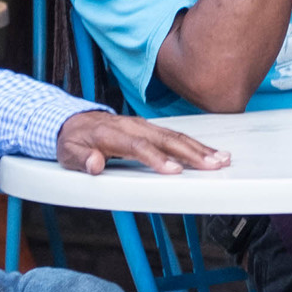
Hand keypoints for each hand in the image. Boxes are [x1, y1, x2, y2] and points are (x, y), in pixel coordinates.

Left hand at [56, 111, 229, 175]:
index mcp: (112, 134)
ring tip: (222, 159)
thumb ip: (82, 159)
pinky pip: (176, 135)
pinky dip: (195, 144)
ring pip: (175, 136)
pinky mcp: (151, 128)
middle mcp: (132, 127)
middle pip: (166, 139)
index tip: (175, 170)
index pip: (138, 146)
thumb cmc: (73, 140)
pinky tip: (211, 152)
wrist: (74, 121)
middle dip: (192, 153)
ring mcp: (143, 126)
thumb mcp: (69, 152)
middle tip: (214, 165)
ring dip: (200, 148)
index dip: (157, 158)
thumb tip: (95, 164)